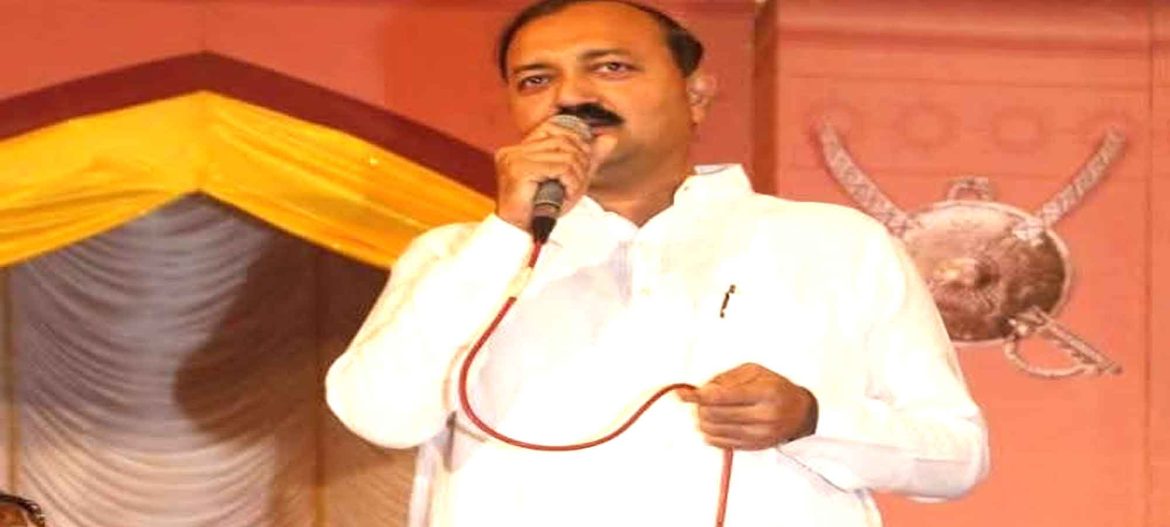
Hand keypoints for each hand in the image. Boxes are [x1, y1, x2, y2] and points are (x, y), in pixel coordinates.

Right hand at [493, 118, 616, 230]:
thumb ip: (588, 158)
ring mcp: (515, 159)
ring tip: (573, 190)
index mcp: (521, 148)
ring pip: (564, 155)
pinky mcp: (520, 170)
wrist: (523, 234)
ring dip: (577, 175)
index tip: (584, 161)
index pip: (555, 127)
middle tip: (580, 181)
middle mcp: (515, 150)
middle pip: (562, 141)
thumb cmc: (543, 209)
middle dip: (580, 161)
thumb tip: (610, 137)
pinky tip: (568, 194)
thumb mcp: (570, 179)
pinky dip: (571, 181)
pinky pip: (559, 167)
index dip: (576, 140)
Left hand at [679, 363, 818, 449]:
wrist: (801, 413)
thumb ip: (726, 378)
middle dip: (699, 407)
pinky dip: (710, 433)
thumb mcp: (754, 371)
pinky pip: (722, 443)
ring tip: (706, 411)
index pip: (723, 397)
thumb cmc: (775, 388)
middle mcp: (763, 416)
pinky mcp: (755, 447)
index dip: (698, 396)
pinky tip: (713, 424)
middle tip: (698, 400)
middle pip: (715, 415)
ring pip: (715, 431)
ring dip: (703, 420)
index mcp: (764, 393)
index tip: (682, 394)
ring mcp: (759, 435)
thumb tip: (700, 390)